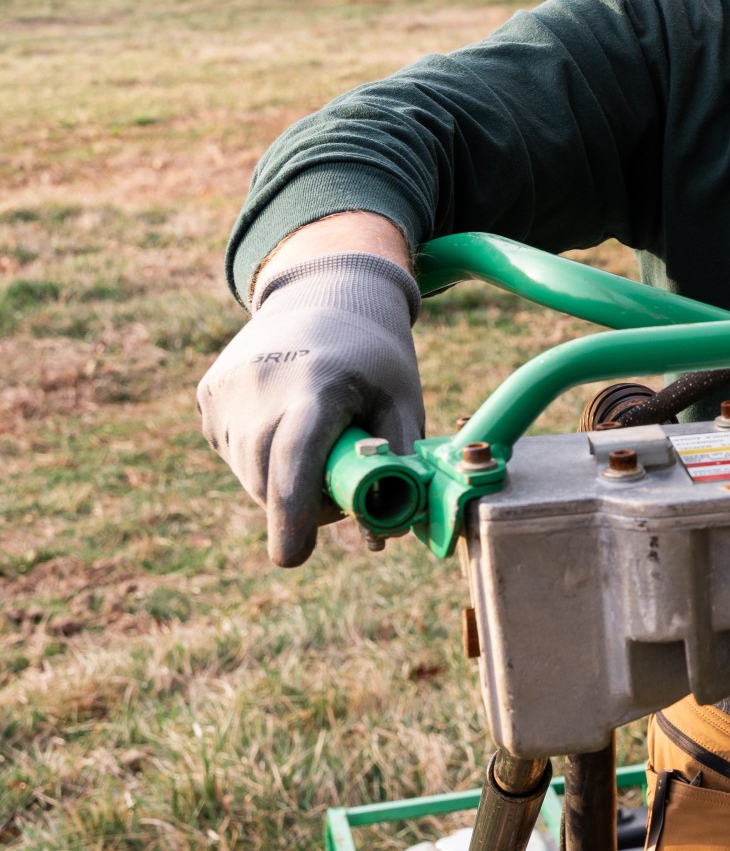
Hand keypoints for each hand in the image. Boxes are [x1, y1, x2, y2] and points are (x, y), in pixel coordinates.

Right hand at [196, 253, 423, 566]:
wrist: (325, 292)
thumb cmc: (374, 356)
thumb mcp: (401, 401)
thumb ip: (395, 466)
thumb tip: (381, 538)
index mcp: (316, 384)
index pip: (295, 459)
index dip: (293, 514)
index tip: (292, 558)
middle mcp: (260, 385)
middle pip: (269, 480)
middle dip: (301, 506)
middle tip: (339, 487)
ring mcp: (226, 390)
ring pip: (248, 473)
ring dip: (282, 482)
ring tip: (318, 441)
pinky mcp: (207, 396)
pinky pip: (234, 453)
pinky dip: (262, 457)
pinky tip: (286, 420)